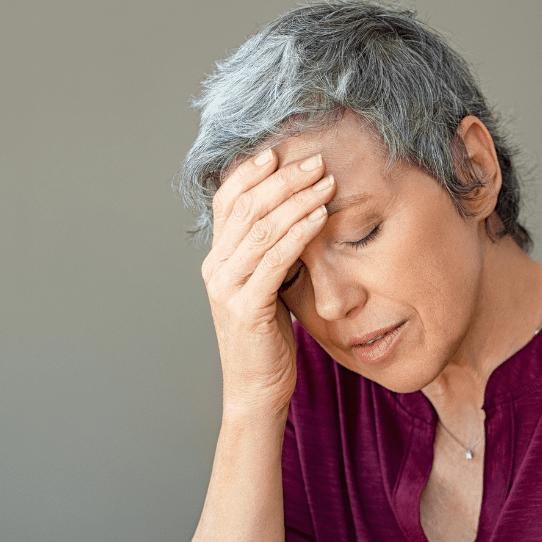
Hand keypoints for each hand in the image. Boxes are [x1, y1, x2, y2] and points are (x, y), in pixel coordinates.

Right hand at [200, 148, 337, 418]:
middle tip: (316, 161)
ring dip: (297, 200)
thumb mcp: (269, 289)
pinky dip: (299, 233)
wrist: (257, 389)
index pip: (227, 202)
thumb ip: (272, 257)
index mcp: (218, 259)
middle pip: (246, 208)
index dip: (251, 174)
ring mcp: (227, 287)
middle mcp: (216, 267)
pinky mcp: (246, 306)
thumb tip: (297, 221)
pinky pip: (275, 260)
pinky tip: (320, 217)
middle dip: (283, 180)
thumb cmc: (269, 340)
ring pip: (261, 229)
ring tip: (325, 182)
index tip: (279, 152)